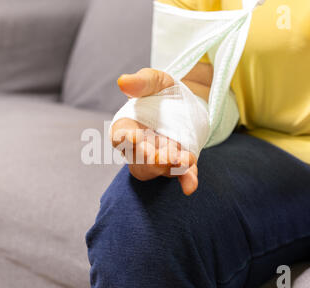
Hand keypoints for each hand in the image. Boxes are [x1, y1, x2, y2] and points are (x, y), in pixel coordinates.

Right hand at [111, 68, 198, 195]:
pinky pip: (181, 175)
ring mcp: (159, 157)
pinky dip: (186, 180)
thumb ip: (141, 82)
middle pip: (137, 161)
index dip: (124, 139)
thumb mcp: (156, 81)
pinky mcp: (179, 163)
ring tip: (182, 160)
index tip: (133, 137)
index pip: (119, 137)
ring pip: (157, 170)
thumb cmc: (163, 91)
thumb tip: (123, 81)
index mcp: (128, 126)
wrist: (188, 102)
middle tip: (161, 156)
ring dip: (168, 168)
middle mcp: (140, 147)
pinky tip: (190, 185)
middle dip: (149, 160)